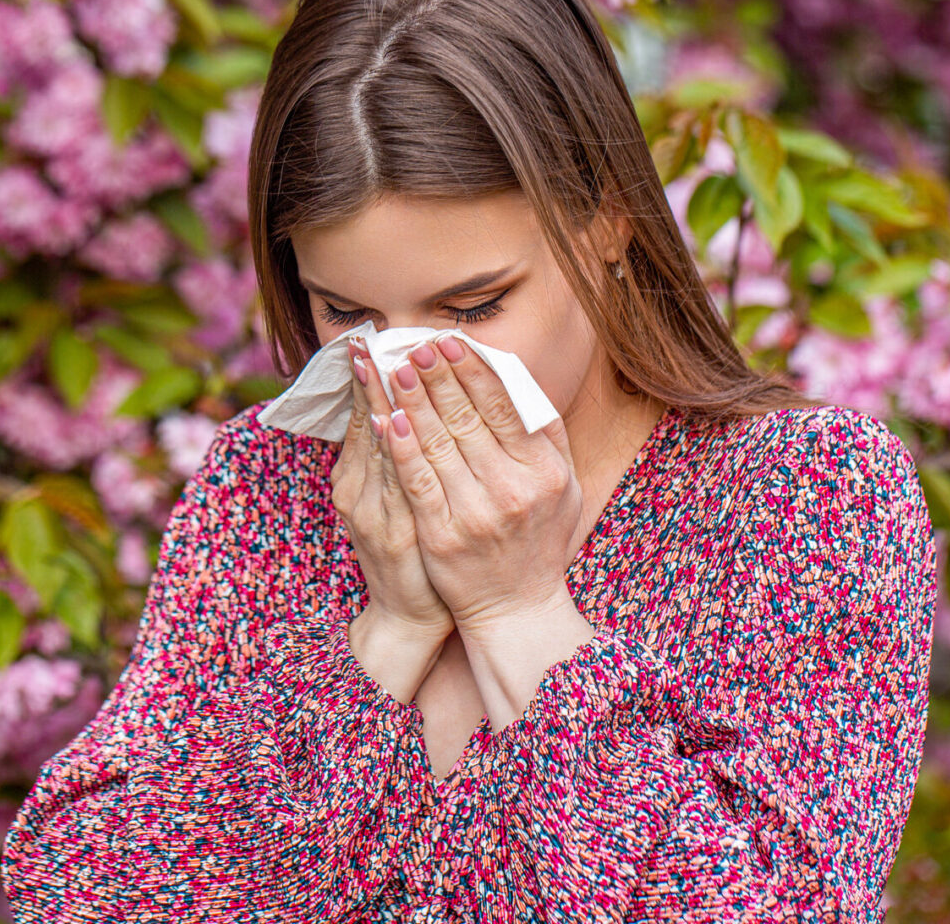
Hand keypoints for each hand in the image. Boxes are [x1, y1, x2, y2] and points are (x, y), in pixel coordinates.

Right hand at [330, 335, 453, 642]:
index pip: (362, 416)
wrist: (411, 614)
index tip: (366, 339)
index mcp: (357, 477)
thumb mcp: (398, 496)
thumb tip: (408, 405)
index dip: (364, 378)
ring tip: (379, 363)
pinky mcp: (395, 533)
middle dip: (368, 380)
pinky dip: (393, 451)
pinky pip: (396, 482)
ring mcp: (374, 512)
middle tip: (368, 338)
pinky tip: (392, 422)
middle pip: (363, 425)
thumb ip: (399, 455)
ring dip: (378, 403)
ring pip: (374, 448)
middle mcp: (358, 490)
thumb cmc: (414, 548)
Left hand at [380, 333, 583, 635]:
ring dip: (413, 401)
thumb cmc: (539, 540)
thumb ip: (546, 435)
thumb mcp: (564, 487)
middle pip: (467, 419)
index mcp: (545, 472)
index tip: (452, 341)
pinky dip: (400, 448)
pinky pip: (416, 482)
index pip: (505, 407)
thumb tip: (519, 378)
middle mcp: (512, 490)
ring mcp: (475, 514)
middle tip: (414, 343)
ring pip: (437, 444)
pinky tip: (385, 419)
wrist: (516, 609)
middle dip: (438, 376)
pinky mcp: (441, 536)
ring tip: (393, 368)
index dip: (475, 370)